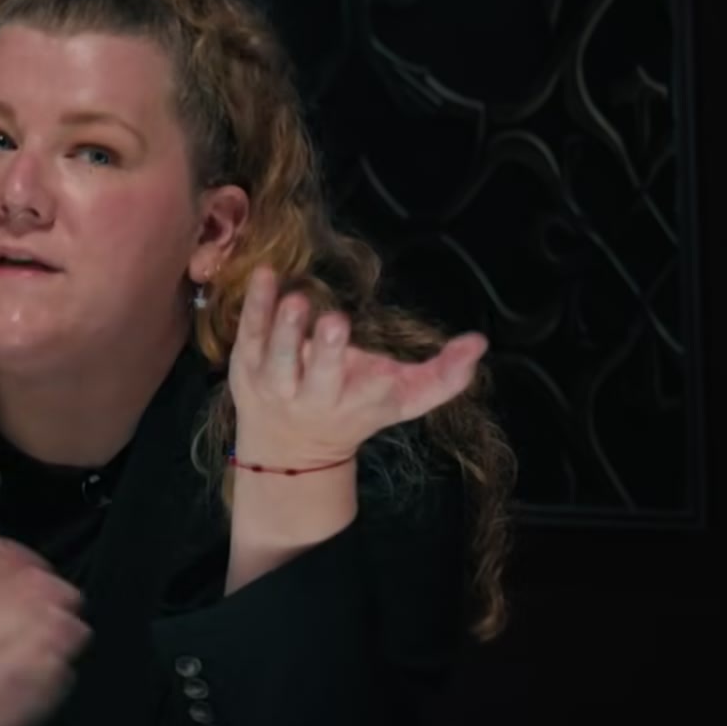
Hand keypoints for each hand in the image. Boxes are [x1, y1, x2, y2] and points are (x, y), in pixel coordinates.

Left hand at [228, 266, 486, 467]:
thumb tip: (479, 343)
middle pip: (322, 377)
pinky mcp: (247, 366)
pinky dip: (255, 307)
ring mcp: (277, 383)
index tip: (386, 373)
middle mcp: (315, 398)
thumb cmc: (353, 409)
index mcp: (357, 404)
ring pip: (281, 359)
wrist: (286, 449)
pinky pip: (249, 334)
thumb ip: (443, 377)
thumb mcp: (400, 400)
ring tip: (295, 301)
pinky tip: (264, 276)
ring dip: (286, 330)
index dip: (379, 384)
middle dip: (328, 353)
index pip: (373, 396)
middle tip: (335, 322)